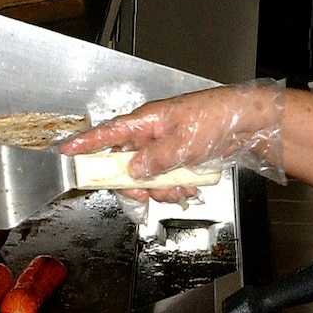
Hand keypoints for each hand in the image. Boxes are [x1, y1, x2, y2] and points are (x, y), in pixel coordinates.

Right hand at [58, 80, 285, 204]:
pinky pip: (165, 180)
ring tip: (179, 191)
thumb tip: (132, 171)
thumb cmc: (216, 118)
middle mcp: (151, 135)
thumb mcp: (183, 141)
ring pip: (146, 177)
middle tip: (145, 195)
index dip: (85, 144)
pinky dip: (174, 189)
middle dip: (135, 184)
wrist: (247, 123)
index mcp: (147, 122)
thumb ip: (155, 159)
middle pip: (125, 165)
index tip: (65, 152)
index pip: (108, 133)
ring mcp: (164, 148)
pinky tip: (188, 190)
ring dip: (160, 190)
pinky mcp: (177, 159)